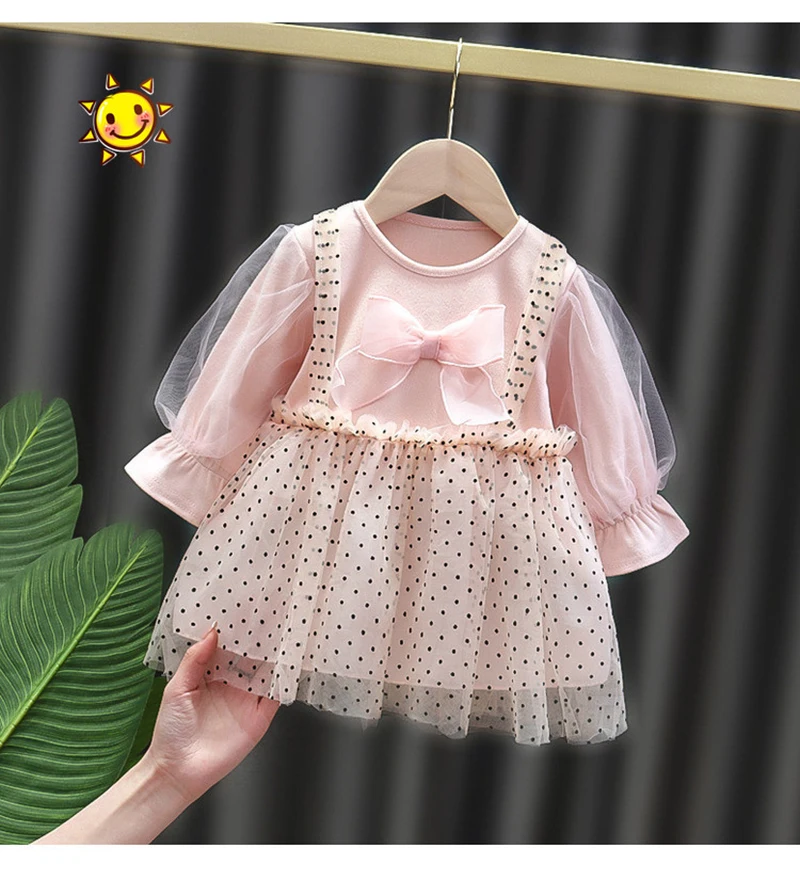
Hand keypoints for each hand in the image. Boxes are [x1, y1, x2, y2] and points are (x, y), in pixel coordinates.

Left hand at [144, 624, 279, 802]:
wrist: (177, 771)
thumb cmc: (171, 732)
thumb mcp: (177, 689)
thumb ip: (195, 660)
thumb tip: (211, 632)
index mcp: (213, 674)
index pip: (231, 647)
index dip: (238, 630)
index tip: (246, 610)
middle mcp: (233, 684)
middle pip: (253, 655)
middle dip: (261, 637)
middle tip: (272, 613)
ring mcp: (248, 700)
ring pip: (268, 671)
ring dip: (276, 654)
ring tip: (285, 631)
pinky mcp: (260, 716)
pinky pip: (277, 694)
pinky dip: (284, 680)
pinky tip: (288, 664)